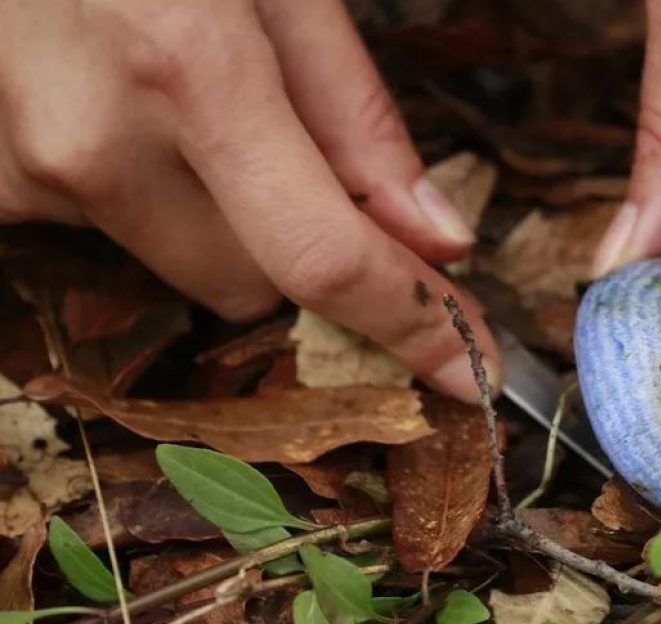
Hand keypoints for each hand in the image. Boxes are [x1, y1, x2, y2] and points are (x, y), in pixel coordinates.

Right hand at [0, 0, 499, 401]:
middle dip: (295, 244)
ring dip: (214, 218)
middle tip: (285, 146)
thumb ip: (355, 112)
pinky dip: (142, 197)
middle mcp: (91, 144)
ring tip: (179, 96)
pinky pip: (107, 237)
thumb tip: (436, 238)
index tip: (469, 369)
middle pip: (253, 285)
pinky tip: (120, 109)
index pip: (322, 256)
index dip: (409, 321)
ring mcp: (22, 171)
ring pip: (181, 267)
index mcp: (187, 70)